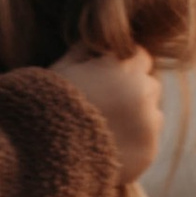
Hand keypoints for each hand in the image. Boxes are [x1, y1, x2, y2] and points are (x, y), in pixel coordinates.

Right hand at [57, 44, 163, 188]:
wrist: (42, 153)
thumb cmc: (45, 106)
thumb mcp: (61, 70)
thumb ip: (84, 52)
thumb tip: (98, 42)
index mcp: (121, 67)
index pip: (141, 57)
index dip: (124, 66)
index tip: (110, 78)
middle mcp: (141, 92)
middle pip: (150, 85)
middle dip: (134, 92)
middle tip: (108, 106)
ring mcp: (147, 124)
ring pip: (153, 115)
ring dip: (138, 119)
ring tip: (106, 130)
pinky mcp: (147, 151)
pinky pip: (148, 143)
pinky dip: (133, 145)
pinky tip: (108, 148)